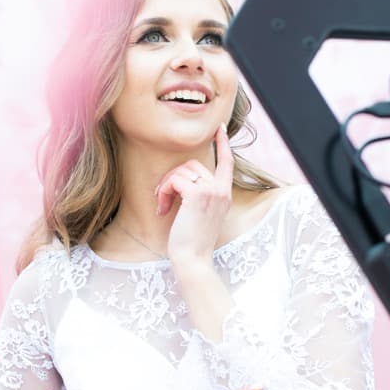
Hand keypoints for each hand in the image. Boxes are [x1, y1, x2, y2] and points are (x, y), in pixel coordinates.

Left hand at [155, 122, 233, 267]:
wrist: (193, 260)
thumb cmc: (191, 242)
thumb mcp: (200, 214)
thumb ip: (200, 195)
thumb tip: (183, 179)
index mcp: (224, 194)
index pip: (227, 163)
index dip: (223, 145)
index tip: (220, 130)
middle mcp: (221, 190)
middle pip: (193, 164)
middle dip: (173, 178)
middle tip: (162, 197)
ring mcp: (211, 191)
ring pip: (182, 171)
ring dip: (166, 185)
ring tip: (162, 204)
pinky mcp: (197, 195)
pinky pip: (174, 180)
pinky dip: (163, 192)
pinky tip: (162, 209)